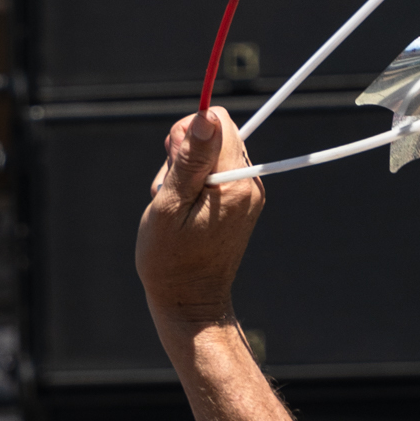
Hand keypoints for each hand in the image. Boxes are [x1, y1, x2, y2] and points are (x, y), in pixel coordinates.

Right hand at [135, 106, 263, 344]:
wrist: (190, 303)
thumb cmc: (171, 261)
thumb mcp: (170, 206)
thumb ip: (188, 160)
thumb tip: (206, 116)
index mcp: (234, 183)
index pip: (218, 122)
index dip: (188, 133)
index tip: (173, 163)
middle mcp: (249, 184)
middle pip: (216, 135)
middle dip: (185, 155)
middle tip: (171, 193)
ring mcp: (247, 195)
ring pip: (213, 155)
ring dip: (186, 172)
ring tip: (175, 207)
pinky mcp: (241, 204)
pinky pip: (216, 175)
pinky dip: (195, 187)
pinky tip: (183, 212)